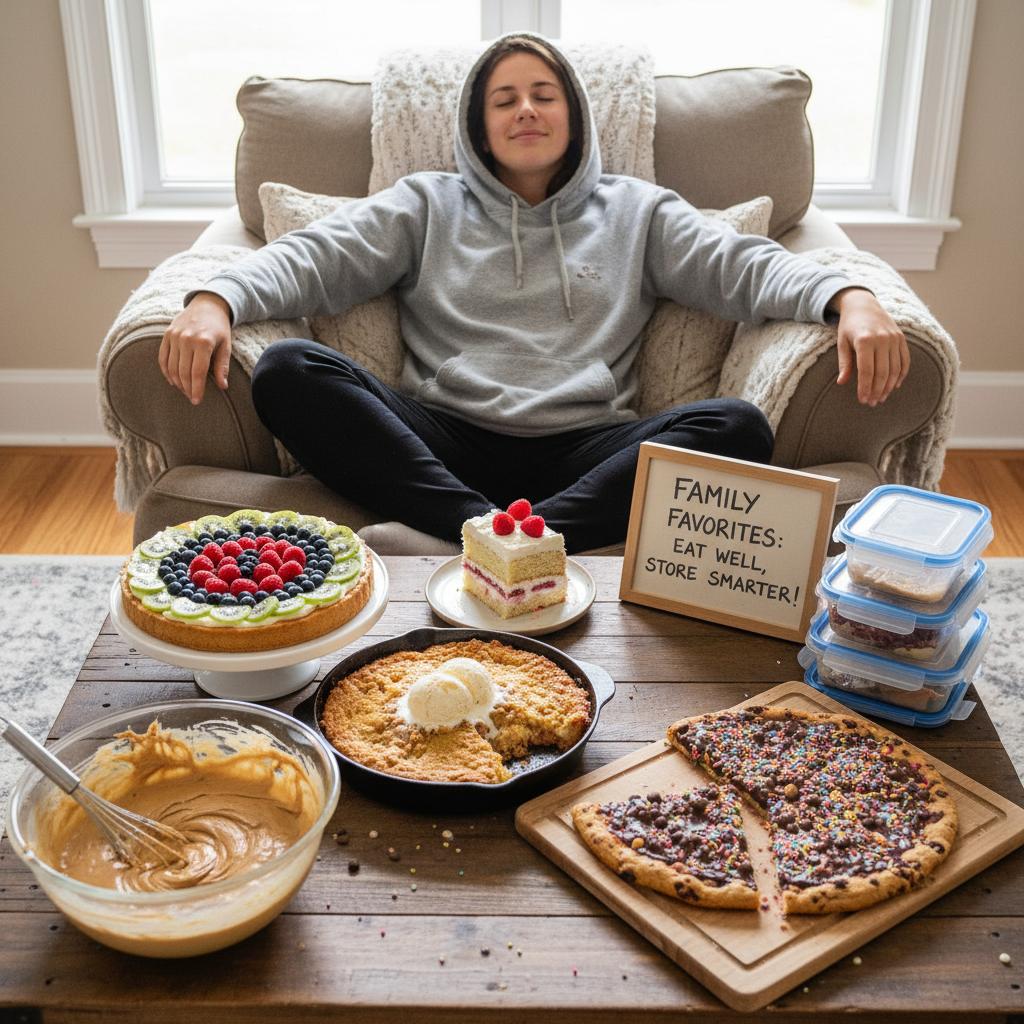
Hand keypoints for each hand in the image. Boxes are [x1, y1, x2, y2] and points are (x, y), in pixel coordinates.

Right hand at [158, 292, 232, 404]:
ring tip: (185, 390)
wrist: (207, 304)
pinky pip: (162, 358)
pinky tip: (172, 381)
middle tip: (192, 398)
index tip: (197, 401)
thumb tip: (222, 386)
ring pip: (171, 367)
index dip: (197, 389)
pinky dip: (166, 371)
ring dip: (177, 382)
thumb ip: (222, 366)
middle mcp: (186, 339)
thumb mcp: (226, 346)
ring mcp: (174, 336)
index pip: (197, 372)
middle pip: (183, 372)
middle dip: (187, 388)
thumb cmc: (219, 328)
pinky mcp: (167, 335)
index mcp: (203, 342)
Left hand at [830, 287, 909, 405]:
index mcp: (865, 341)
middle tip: (873, 403)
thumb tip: (841, 382)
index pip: (867, 371)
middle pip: (883, 372)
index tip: (863, 400)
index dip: (865, 388)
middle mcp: (882, 339)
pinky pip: (905, 360)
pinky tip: (895, 385)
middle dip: (878, 390)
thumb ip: (844, 363)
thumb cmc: (849, 326)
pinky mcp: (901, 338)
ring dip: (889, 386)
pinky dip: (902, 374)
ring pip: (895, 369)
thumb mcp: (841, 342)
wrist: (863, 304)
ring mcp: (894, 338)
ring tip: (882, 397)